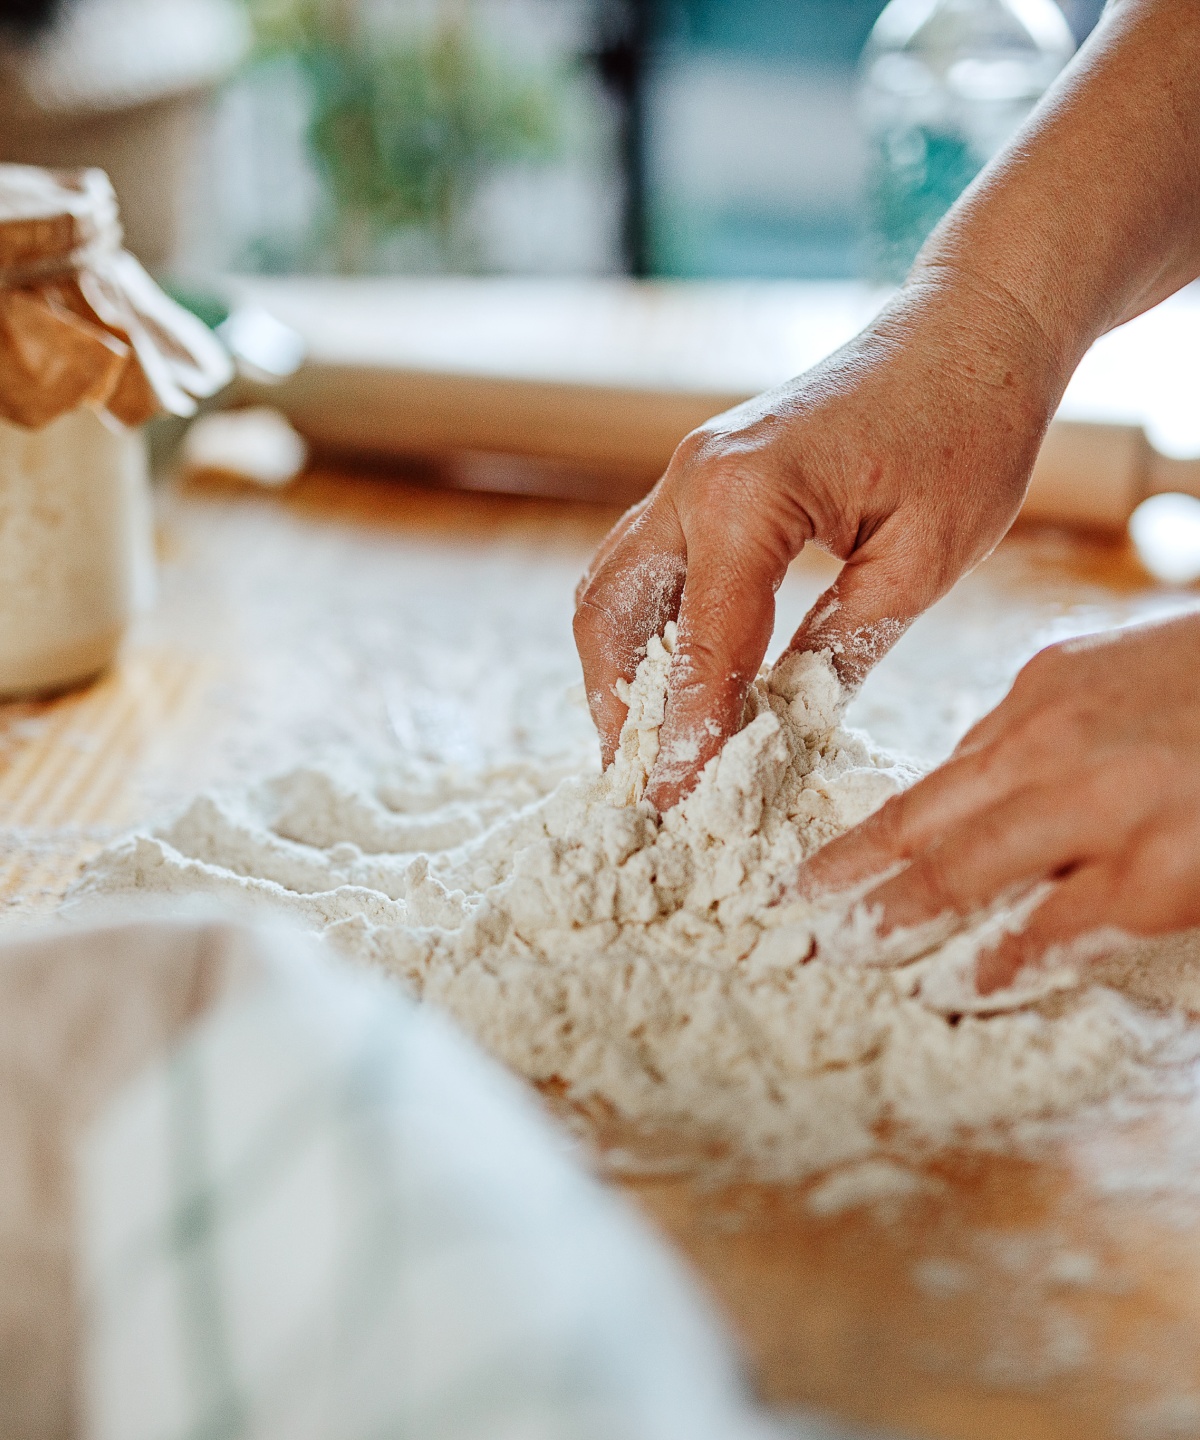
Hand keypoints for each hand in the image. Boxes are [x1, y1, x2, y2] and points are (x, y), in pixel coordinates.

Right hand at [574, 278, 1060, 810]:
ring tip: (646, 742)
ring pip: (613, 586)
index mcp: (745, 497)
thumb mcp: (921, 562)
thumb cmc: (968, 433)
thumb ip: (841, 650)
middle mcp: (693, 478)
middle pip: (612, 611)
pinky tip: (675, 676)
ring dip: (619, 667)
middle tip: (641, 781)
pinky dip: (647, 627)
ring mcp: (690, 471)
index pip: (703, 645)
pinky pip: (647, 563)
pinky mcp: (706, 476)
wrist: (973, 330)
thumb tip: (783, 731)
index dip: (690, 735)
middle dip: (619, 705)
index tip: (679, 806)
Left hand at [799, 614, 1199, 993]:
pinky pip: (1052, 928)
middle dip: (846, 874)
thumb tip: (994, 778)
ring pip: (962, 872)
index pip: (942, 775)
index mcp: (1045, 693)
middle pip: (922, 821)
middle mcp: (1053, 743)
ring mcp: (1099, 804)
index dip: (873, 832)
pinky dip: (996, 964)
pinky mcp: (1157, 868)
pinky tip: (953, 988)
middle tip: (788, 913)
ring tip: (839, 953)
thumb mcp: (1126, 677)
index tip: (822, 867)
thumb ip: (1056, 728)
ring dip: (893, 920)